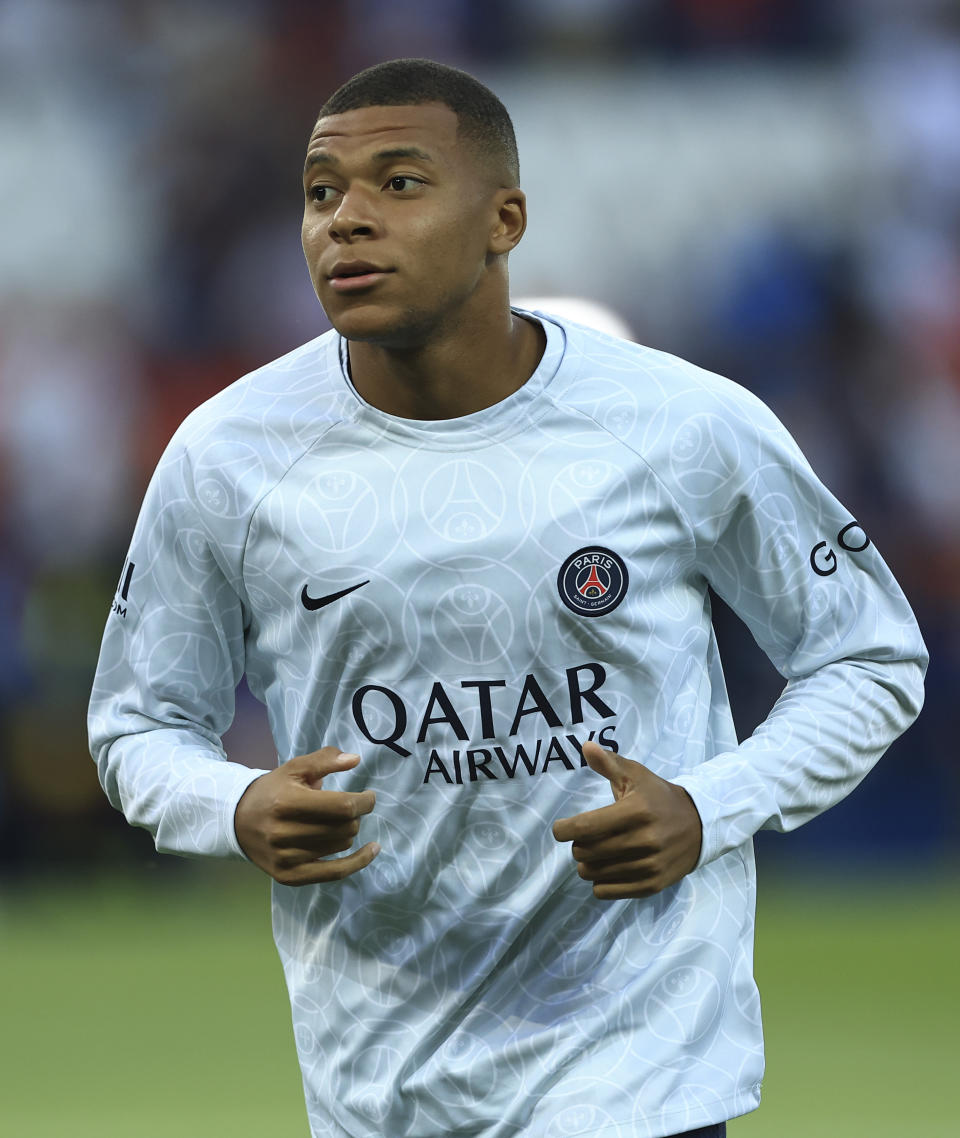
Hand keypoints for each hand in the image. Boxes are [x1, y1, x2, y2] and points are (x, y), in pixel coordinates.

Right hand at [234, 748, 378, 885]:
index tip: (368, 796)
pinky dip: (358, 862)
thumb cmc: (273, 790)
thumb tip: (355, 760)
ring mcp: (286, 857)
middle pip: (343, 827)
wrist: (238, 821)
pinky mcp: (289, 876)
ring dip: (348, 832)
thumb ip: (324, 760)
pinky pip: (334, 873)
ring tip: (338, 822)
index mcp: (287, 802)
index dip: (364, 802)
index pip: (341, 806)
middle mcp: (284, 832)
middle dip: (354, 816)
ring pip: (341, 846)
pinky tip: (372, 850)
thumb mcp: (294, 768)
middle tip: (347, 808)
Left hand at [552, 741, 702, 899]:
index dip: (564, 830)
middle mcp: (643, 840)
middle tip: (587, 837)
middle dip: (577, 844)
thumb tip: (585, 746)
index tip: (561, 828)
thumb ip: (609, 762)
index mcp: (636, 811)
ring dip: (587, 864)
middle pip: (585, 852)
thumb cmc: (659, 797)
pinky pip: (605, 892)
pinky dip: (600, 882)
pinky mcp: (652, 885)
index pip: (585, 827)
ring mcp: (649, 866)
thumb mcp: (637, 775)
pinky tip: (609, 867)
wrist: (700, 825)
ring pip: (592, 874)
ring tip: (598, 852)